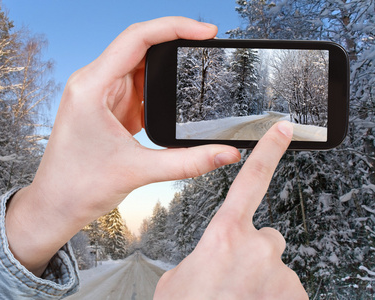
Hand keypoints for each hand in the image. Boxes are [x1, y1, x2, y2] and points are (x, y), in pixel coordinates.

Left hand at [5, 17, 240, 275]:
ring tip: (197, 70)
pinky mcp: (107, 107)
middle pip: (139, 46)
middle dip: (176, 43)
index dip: (175, 27)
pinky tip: (175, 95)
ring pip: (139, 66)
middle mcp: (92, 83)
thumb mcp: (139, 171)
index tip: (206, 31)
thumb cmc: (78, 186)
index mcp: (91, 87)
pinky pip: (137, 86)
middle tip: (207, 47)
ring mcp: (99, 94)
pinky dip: (158, 88)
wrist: (56, 205)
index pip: (137, 38)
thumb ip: (188, 162)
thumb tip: (226, 153)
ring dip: (167, 68)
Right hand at [154, 121, 307, 299]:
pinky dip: (273, 298)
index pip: (251, 180)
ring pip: (275, 267)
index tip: (283, 130)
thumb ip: (204, 257)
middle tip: (233, 277)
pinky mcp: (296, 296)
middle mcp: (259, 248)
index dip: (268, 151)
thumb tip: (214, 261)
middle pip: (265, 236)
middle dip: (254, 251)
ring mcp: (281, 275)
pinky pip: (286, 291)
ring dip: (262, 280)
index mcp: (225, 235)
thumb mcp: (180, 276)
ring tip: (238, 297)